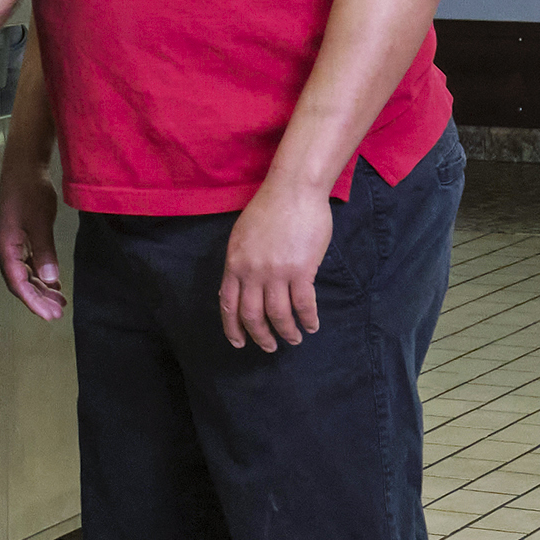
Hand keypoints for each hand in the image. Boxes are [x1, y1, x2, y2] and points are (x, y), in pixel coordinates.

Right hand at [0, 170, 64, 320]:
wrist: (24, 166)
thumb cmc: (30, 191)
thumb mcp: (39, 221)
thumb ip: (44, 250)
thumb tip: (50, 278)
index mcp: (5, 246)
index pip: (17, 282)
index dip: (32, 301)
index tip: (49, 315)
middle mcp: (5, 248)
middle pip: (19, 281)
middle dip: (37, 298)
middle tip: (58, 314)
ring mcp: (12, 242)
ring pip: (24, 273)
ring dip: (40, 288)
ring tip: (59, 302)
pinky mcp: (20, 236)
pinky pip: (28, 262)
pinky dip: (41, 274)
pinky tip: (53, 281)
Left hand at [219, 178, 332, 351]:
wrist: (292, 192)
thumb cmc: (267, 211)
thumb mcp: (241, 238)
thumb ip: (240, 264)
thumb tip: (240, 288)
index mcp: (234, 264)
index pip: (228, 304)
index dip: (233, 327)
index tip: (238, 342)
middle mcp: (251, 272)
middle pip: (252, 314)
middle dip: (260, 336)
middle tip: (270, 347)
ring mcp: (276, 272)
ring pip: (278, 314)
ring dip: (287, 331)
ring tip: (294, 339)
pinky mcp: (301, 270)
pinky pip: (303, 303)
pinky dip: (308, 318)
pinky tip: (311, 325)